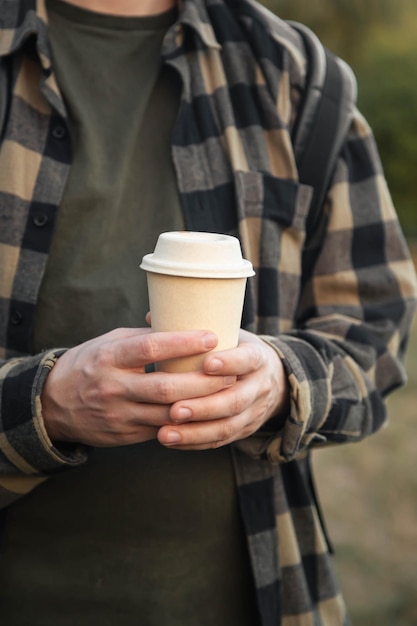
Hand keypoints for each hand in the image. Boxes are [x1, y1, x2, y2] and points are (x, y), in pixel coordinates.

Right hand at [41, 328, 234, 446]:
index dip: (184, 343)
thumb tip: (181, 325)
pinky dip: (185, 423)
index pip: (151, 348)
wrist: (53, 404)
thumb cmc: (89, 364)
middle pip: (166, 387)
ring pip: (168, 414)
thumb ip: (143, 339)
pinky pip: (161, 430)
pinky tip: (206, 414)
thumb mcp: (109, 343)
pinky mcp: (124, 435)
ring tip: (227, 394)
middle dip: (203, 381)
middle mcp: (113, 387)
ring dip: (201, 405)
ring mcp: (118, 414)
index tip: (212, 337)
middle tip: (231, 372)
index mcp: (109, 357)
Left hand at [157, 330, 288, 449]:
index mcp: (257, 357)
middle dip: (204, 407)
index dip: (230, 363)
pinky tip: (171, 441)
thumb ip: (197, 327)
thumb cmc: (237, 350)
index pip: (248, 360)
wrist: (271, 378)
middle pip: (235, 401)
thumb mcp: (230, 334)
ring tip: (165, 433)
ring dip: (195, 431)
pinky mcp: (244, 430)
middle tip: (174, 409)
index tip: (206, 364)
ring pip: (227, 426)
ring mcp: (254, 411)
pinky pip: (220, 440)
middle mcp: (259, 386)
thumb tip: (152, 315)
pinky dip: (195, 442)